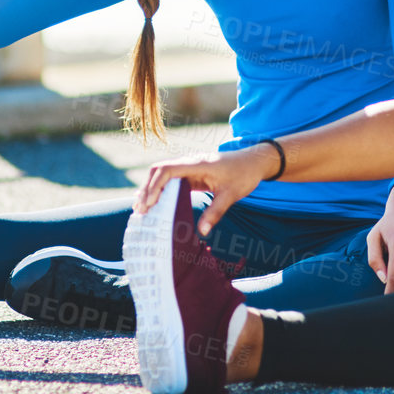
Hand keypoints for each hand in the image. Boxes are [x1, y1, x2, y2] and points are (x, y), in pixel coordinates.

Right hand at [136, 146, 274, 234]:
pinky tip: (153, 203)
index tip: (148, 204)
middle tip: (140, 211)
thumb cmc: (243, 175)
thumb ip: (215, 212)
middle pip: (159, 171)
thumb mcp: (231, 195)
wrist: (254, 162)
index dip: (154, 186)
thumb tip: (202, 231)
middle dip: (147, 189)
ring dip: (151, 189)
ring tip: (141, 209)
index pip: (167, 170)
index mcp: (197, 164)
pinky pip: (171, 180)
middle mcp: (190, 163)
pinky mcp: (192, 173)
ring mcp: (189, 167)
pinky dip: (160, 190)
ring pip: (162, 174)